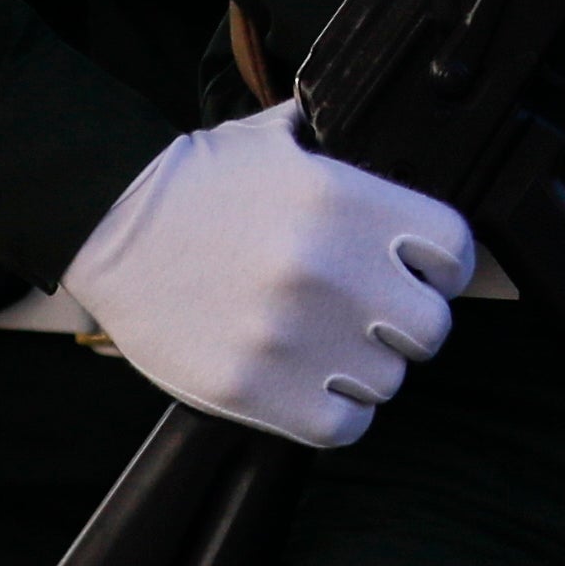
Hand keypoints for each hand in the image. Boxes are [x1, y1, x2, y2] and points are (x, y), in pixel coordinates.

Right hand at [60, 102, 472, 450]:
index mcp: (344, 201)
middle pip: (431, 328)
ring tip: (330, 345)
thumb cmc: (201, 182)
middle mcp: (328, 271)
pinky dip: (337, 410)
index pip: (453, 250)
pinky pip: (343, 426)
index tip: (424, 272)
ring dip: (367, 367)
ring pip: (387, 381)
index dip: (444, 266)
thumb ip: (345, 152)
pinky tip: (314, 382)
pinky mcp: (252, 389)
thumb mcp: (282, 139)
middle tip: (378, 316)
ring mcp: (291, 336)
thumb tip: (395, 141)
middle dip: (410, 324)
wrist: (111, 221)